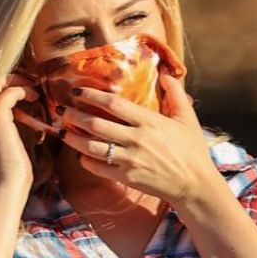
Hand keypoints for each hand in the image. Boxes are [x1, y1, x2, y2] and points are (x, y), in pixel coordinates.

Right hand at [0, 72, 54, 205]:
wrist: (6, 187)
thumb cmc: (10, 177)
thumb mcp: (6, 150)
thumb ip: (7, 134)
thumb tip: (21, 126)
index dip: (2, 90)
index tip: (22, 93)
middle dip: (8, 80)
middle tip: (28, 85)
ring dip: (17, 82)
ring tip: (33, 90)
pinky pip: (9, 91)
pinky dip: (23, 90)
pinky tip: (35, 97)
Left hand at [55, 68, 217, 206]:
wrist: (194, 184)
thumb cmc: (192, 150)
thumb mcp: (187, 118)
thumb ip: (175, 93)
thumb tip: (165, 73)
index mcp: (149, 121)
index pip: (113, 103)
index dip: (92, 95)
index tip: (77, 92)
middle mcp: (136, 139)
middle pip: (95, 124)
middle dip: (74, 116)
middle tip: (62, 110)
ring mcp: (129, 160)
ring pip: (92, 147)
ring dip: (73, 139)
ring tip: (62, 132)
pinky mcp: (126, 178)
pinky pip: (98, 168)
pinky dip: (86, 161)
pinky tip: (81, 155)